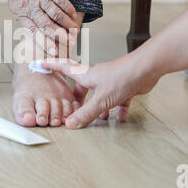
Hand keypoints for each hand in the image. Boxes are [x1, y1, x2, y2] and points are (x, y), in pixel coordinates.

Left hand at [1, 0, 79, 55]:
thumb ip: (26, 18)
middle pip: (46, 25)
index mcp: (20, 14)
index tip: (53, 52)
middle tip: (69, 44)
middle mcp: (30, 6)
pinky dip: (68, 8)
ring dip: (66, 23)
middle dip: (59, 36)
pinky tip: (74, 14)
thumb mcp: (16, 4)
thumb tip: (38, 32)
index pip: (33, 32)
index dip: (44, 42)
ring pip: (55, 14)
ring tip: (75, 31)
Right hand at [41, 55, 160, 128]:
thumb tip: (71, 124)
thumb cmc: (123, 76)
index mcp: (86, 76)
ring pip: (100, 95)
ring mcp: (110, 81)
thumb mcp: (101, 100)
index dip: (51, 66)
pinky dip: (117, 109)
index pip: (64, 68)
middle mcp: (97, 77)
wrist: (146, 69)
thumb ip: (86, 114)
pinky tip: (120, 118)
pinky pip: (117, 100)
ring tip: (100, 119)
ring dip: (99, 108)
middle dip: (78, 98)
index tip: (40, 63)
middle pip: (82, 87)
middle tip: (74, 107)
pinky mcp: (124, 87)